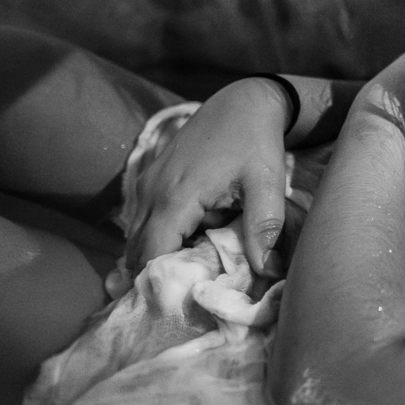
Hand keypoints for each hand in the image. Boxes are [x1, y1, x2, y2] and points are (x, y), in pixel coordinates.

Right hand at [126, 78, 288, 276]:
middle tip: (190, 295)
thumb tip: (265, 269)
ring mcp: (146, 185)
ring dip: (159, 256)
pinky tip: (192, 244)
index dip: (163, 284)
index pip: (150, 256)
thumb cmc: (255, 141)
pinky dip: (161, 238)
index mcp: (175, 197)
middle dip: (159, 276)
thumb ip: (264, 226)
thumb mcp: (267, 182)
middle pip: (137, 253)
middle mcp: (150, 193)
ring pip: (138, 238)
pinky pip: (146, 221)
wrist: (242, 101)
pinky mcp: (151, 181)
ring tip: (193, 273)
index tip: (186, 302)